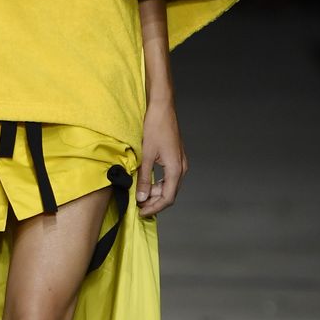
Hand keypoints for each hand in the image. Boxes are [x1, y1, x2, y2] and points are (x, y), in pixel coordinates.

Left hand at [137, 98, 186, 217]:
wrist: (162, 107)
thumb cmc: (156, 127)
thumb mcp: (146, 154)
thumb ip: (144, 177)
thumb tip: (141, 197)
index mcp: (176, 169)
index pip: (168, 198)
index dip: (154, 207)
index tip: (141, 212)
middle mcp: (181, 167)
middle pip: (170, 194)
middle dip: (154, 202)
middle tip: (138, 205)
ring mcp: (179, 162)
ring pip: (169, 185)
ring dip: (155, 192)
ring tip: (140, 194)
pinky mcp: (175, 157)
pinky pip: (168, 176)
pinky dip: (158, 183)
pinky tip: (146, 183)